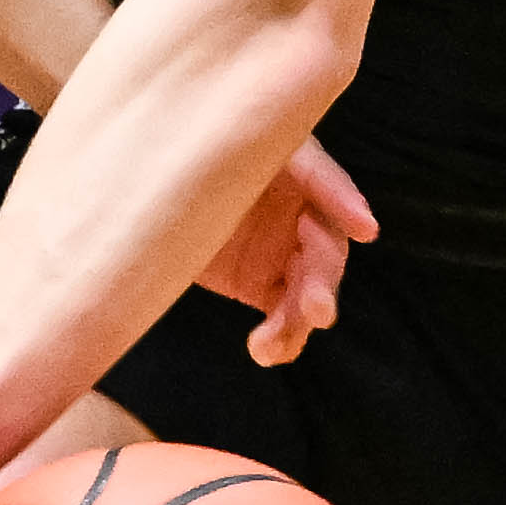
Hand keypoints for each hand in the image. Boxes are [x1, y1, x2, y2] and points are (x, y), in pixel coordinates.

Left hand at [199, 129, 381, 365]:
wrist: (140, 193)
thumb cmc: (197, 156)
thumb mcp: (237, 152)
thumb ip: (295, 174)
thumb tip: (360, 217)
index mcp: (301, 175)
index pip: (329, 190)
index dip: (346, 206)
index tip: (365, 229)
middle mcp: (301, 217)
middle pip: (323, 255)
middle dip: (320, 285)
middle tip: (316, 311)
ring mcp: (282, 254)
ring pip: (306, 295)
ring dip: (295, 324)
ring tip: (269, 347)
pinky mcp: (259, 285)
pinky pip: (282, 316)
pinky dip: (279, 338)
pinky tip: (267, 352)